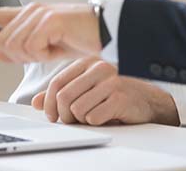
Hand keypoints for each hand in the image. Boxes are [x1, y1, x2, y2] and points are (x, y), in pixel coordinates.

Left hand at [0, 3, 101, 62]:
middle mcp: (32, 10)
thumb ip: (25, 45)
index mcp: (30, 14)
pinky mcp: (49, 21)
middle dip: (19, 57)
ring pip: (14, 48)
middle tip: (46, 52)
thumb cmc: (83, 39)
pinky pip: (32, 49)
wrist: (108, 32)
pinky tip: (60, 46)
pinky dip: (45, 56)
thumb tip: (3, 52)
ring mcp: (40, 14)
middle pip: (2, 44)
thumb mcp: (49, 45)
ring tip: (55, 48)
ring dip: (34, 57)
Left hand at [31, 57, 179, 125]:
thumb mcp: (87, 90)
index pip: (57, 83)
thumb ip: (63, 93)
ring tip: (93, 116)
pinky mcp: (120, 96)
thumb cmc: (116, 95)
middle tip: (73, 121)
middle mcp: (100, 67)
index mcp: (89, 62)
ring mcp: (111, 80)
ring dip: (81, 120)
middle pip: (64, 98)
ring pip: (76, 109)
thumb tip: (37, 102)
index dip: (49, 104)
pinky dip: (96, 122)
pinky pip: (93, 117)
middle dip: (64, 116)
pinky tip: (106, 116)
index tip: (53, 116)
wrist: (149, 102)